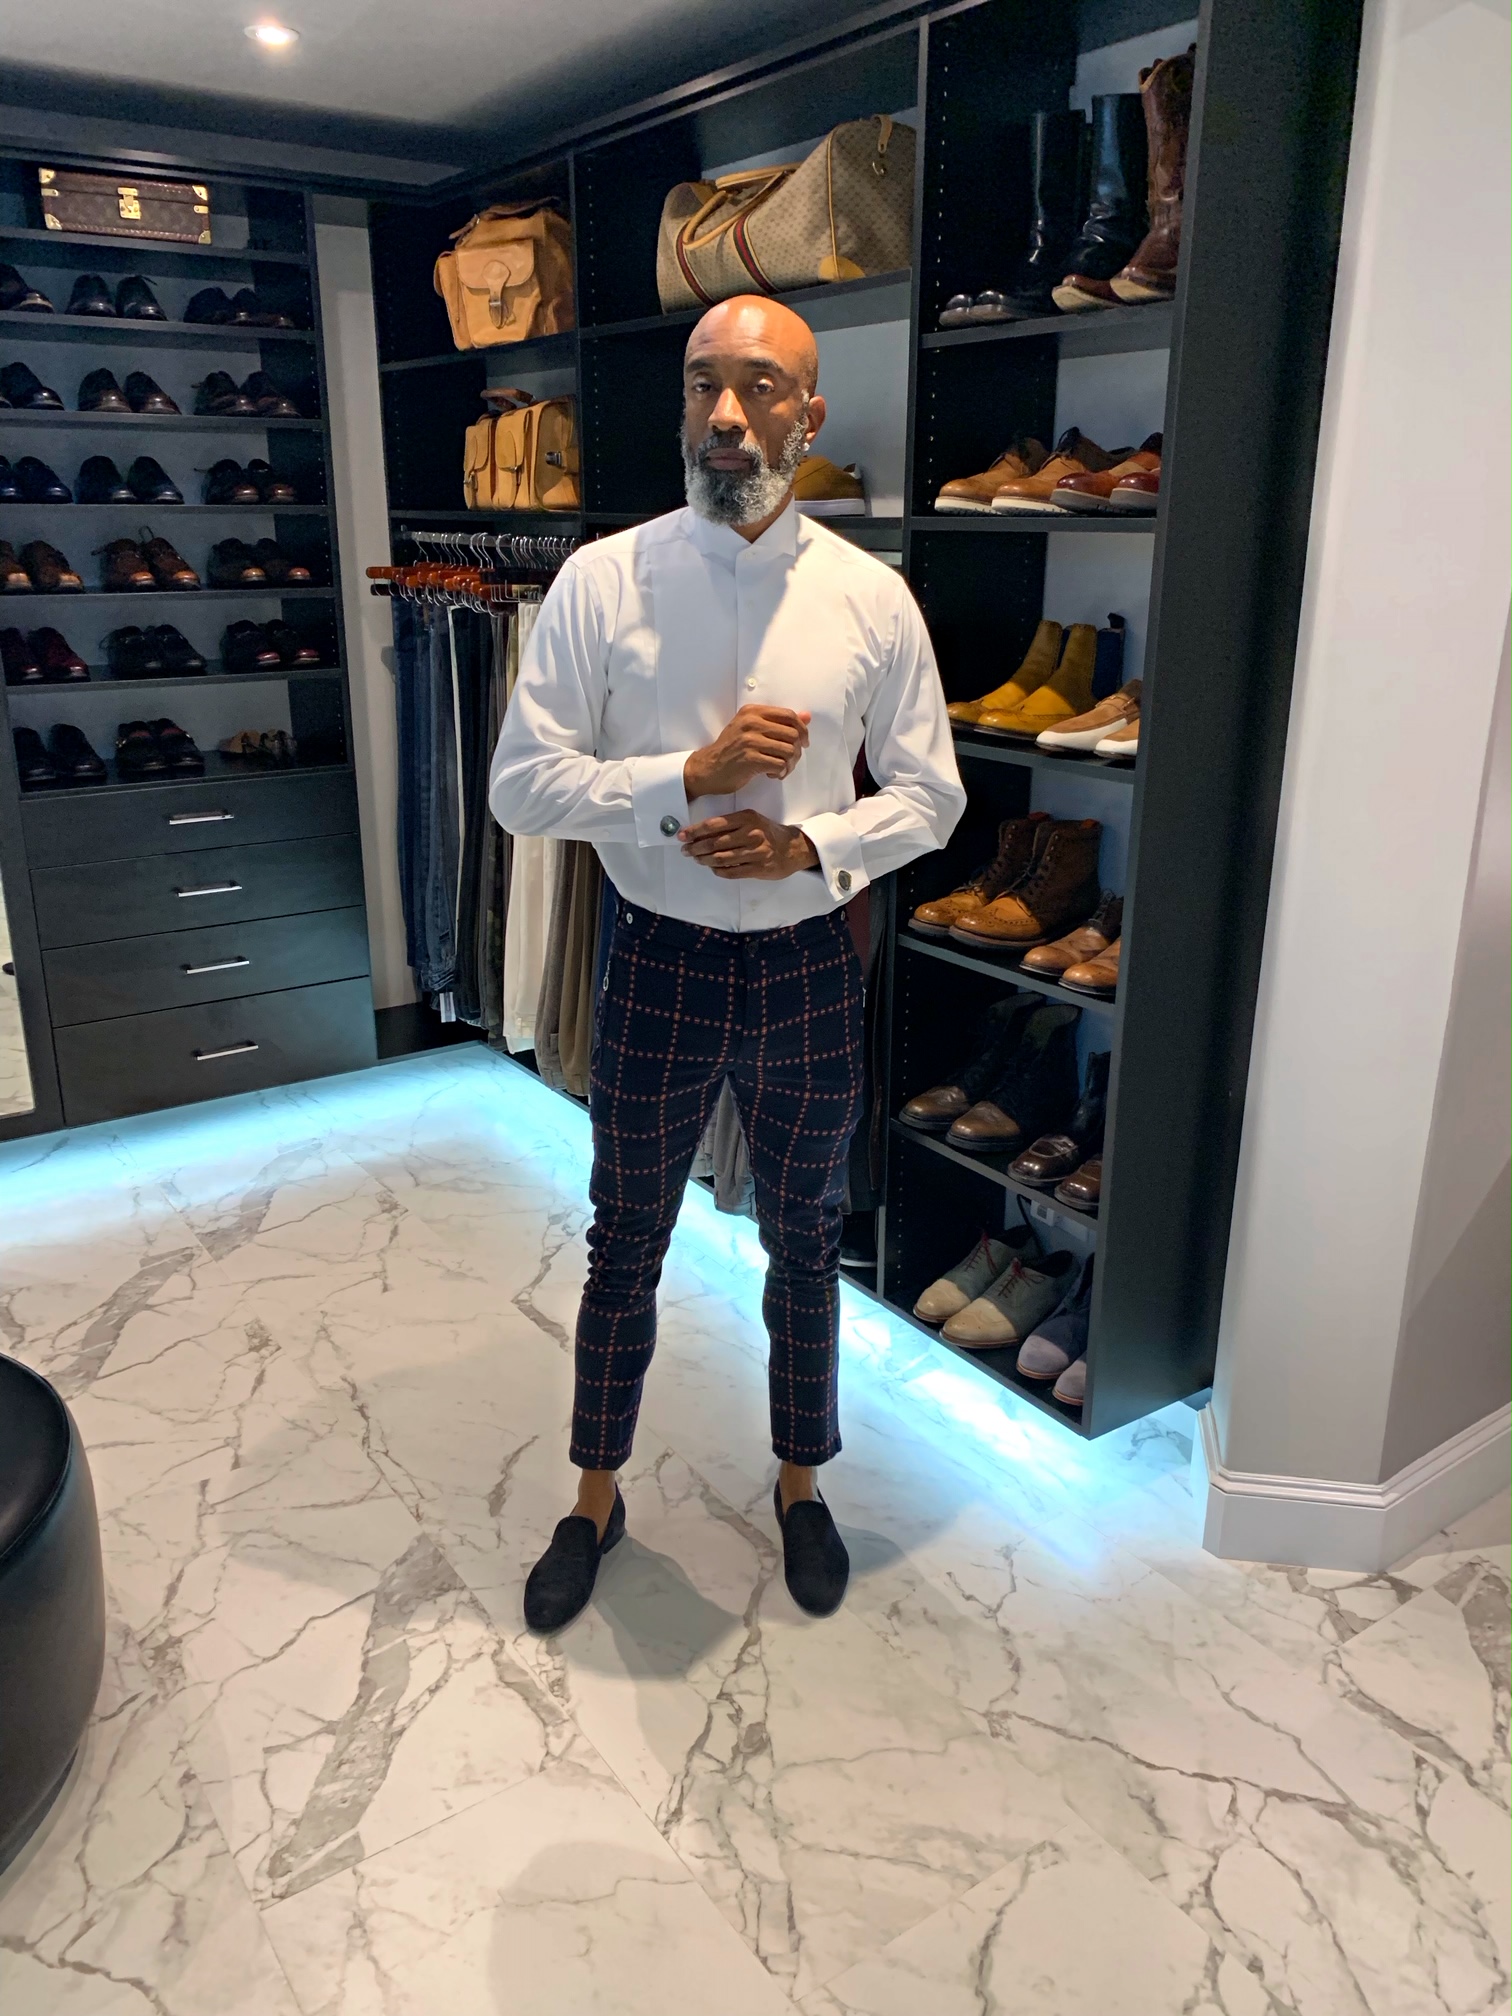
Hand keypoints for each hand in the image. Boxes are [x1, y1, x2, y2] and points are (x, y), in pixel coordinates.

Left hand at [679, 810, 817, 879]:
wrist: (793, 848)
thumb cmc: (767, 833)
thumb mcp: (751, 821)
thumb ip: (729, 826)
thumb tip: (700, 834)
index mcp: (746, 818)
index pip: (714, 824)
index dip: (695, 831)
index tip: (682, 836)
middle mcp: (751, 833)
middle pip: (715, 842)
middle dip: (696, 847)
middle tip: (686, 851)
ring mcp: (756, 852)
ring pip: (721, 858)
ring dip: (704, 860)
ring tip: (697, 859)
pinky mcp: (759, 868)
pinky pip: (732, 871)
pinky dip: (719, 871)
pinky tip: (713, 868)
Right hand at [684, 705, 810, 799]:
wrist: (708, 768)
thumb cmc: (732, 749)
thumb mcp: (752, 729)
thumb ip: (779, 722)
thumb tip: (807, 716)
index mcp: (752, 712)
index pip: (789, 715)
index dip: (802, 730)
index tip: (803, 742)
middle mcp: (751, 723)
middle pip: (792, 734)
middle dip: (797, 750)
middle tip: (790, 760)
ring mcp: (750, 741)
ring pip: (788, 750)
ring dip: (790, 764)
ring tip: (781, 769)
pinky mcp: (750, 759)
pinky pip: (779, 765)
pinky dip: (780, 772)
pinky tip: (772, 774)